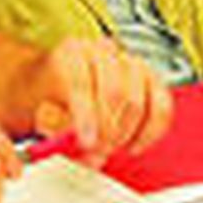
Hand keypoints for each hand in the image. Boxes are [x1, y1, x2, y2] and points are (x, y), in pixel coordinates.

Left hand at [26, 38, 173, 166]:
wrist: (66, 84)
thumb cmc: (53, 96)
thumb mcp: (42, 107)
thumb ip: (53, 124)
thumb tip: (68, 139)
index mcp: (73, 50)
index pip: (82, 80)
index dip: (85, 115)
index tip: (86, 142)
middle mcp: (104, 51)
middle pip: (114, 92)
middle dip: (107, 131)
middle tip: (97, 151)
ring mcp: (131, 62)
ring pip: (137, 102)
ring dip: (124, 134)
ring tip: (110, 149)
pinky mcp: (152, 78)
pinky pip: (161, 107)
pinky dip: (150, 132)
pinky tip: (134, 147)